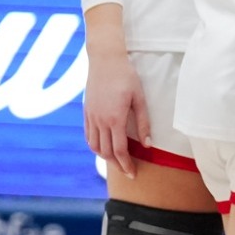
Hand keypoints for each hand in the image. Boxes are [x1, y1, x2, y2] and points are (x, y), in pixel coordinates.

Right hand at [82, 48, 148, 178]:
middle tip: (128, 172)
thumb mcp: (140, 98)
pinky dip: (95, 146)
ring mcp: (91, 117)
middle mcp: (100, 121)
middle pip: (106, 152)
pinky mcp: (86, 112)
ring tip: (117, 162)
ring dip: (105, 158)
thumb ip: (144, 123)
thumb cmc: (126, 77)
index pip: (119, 150)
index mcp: (115, 119)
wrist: (105, 60)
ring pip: (94, 146)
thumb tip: (148, 145)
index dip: (126, 165)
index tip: (133, 174)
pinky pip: (88, 136)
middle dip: (117, 165)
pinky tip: (103, 148)